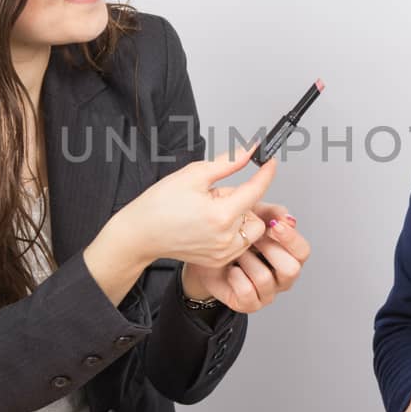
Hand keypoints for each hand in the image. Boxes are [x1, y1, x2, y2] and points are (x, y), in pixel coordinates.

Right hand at [115, 144, 278, 267]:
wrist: (141, 233)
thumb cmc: (160, 203)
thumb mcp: (194, 174)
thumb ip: (228, 162)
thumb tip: (251, 151)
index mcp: (221, 215)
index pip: (256, 190)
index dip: (265, 173)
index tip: (269, 161)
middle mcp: (226, 239)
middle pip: (255, 211)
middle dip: (242, 199)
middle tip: (215, 195)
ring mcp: (223, 253)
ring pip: (251, 229)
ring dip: (239, 216)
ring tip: (212, 211)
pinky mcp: (219, 261)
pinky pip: (241, 242)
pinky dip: (233, 230)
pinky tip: (211, 225)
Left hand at [182, 203, 310, 312]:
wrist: (206, 256)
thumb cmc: (233, 237)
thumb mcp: (252, 217)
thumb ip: (271, 213)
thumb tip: (287, 219)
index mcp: (289, 256)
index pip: (303, 251)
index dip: (290, 238)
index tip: (273, 225)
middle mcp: (283, 277)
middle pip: (291, 269)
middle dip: (268, 250)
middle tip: (252, 239)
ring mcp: (268, 293)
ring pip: (264, 279)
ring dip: (246, 260)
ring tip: (236, 253)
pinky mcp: (250, 305)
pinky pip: (247, 292)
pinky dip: (235, 277)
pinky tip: (230, 269)